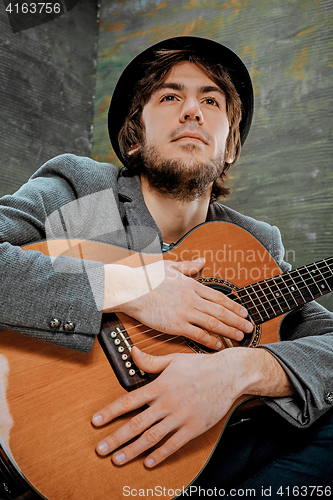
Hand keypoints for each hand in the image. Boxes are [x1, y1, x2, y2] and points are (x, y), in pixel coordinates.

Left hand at [92, 346, 241, 466]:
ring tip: (117, 459)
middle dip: (115, 438)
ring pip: (151, 437)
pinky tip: (148, 462)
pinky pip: (174, 444)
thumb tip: (132, 353)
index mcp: (160, 386)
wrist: (228, 374)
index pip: (129, 401)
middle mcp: (167, 403)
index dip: (110, 412)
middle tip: (100, 448)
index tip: (95, 421)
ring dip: (132, 450)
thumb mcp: (173, 359)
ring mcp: (180, 417)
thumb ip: (150, 361)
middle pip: (136, 424)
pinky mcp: (193, 427)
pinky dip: (160, 455)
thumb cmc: (201, 366)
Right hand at [104, 258, 252, 349]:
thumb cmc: (147, 278)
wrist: (131, 289)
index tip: (243, 312)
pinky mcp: (175, 325)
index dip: (233, 305)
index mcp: (191, 285)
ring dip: (229, 330)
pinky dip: (210, 340)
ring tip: (240, 336)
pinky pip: (197, 334)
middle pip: (221, 310)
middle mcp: (191, 298)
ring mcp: (184, 312)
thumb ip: (188, 266)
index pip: (218, 296)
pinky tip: (218, 344)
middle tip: (249, 327)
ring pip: (213, 322)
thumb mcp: (170, 266)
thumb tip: (201, 261)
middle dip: (237, 320)